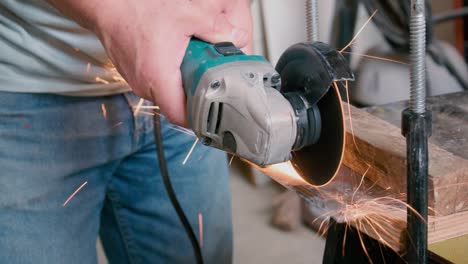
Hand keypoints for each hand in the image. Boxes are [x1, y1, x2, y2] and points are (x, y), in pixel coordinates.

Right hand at [94, 0, 252, 125]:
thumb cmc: (136, 9)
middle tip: (213, 86)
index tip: (216, 113)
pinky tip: (179, 62)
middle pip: (177, 107)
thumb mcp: (187, 15)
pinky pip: (157, 85)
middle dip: (196, 99)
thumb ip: (216, 28)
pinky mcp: (136, 75)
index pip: (182, 116)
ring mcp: (139, 82)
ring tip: (196, 70)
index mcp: (159, 78)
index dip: (201, 118)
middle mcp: (146, 85)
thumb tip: (236, 39)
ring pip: (168, 96)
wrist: (108, 5)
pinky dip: (171, 78)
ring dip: (183, 87)